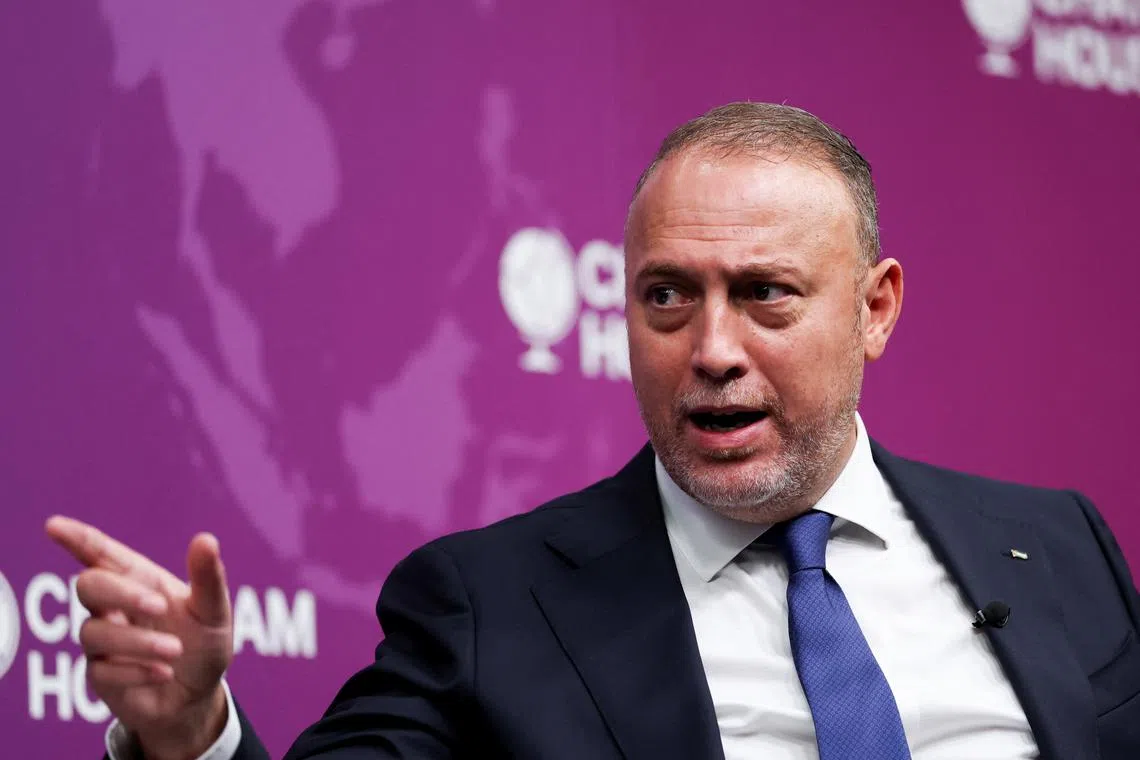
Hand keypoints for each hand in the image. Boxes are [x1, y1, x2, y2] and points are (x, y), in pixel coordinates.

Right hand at [46, 516, 232, 759]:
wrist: (199, 696)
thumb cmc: (203, 644)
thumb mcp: (214, 611)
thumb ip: (209, 578)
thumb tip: (206, 539)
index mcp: (140, 580)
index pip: (100, 554)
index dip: (77, 538)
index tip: (54, 526)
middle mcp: (115, 607)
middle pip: (89, 584)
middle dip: (121, 592)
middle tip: (159, 605)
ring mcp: (103, 641)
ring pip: (94, 631)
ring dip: (138, 641)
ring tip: (175, 651)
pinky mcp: (100, 676)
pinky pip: (103, 670)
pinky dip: (137, 671)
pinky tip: (163, 673)